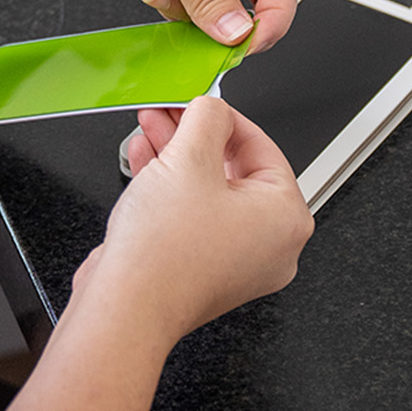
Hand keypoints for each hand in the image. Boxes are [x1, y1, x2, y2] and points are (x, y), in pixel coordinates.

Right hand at [84, 96, 314, 346]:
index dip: (224, 117)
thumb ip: (207, 118)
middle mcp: (269, 244)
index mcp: (286, 218)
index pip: (262, 147)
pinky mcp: (202, 268)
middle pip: (233, 168)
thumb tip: (212, 107)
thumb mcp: (189, 159)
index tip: (201, 102)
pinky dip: (170, 186)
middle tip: (171, 112)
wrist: (125, 308)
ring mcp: (235, 260)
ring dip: (176, 155)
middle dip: (194, 135)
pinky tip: (144, 159)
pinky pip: (192, 214)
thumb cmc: (165, 253)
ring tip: (151, 129)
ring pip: (208, 190)